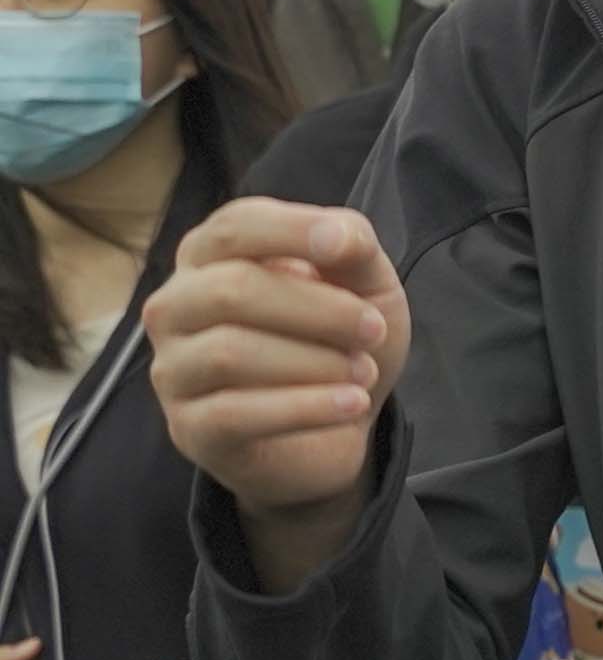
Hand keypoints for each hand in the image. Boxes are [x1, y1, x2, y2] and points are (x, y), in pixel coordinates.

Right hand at [142, 199, 407, 562]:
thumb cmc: (335, 341)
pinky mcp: (190, 428)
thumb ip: (354, 247)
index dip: (291, 230)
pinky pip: (236, 413)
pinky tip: (352, 404)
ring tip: (364, 373)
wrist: (335, 433)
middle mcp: (175, 308)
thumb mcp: (364, 286)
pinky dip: (306, 407)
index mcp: (209, 258)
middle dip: (319, 310)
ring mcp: (172, 370)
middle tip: (372, 332)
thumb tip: (339, 234)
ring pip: (230, 353)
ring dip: (316, 362)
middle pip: (232, 289)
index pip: (233, 227)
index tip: (345, 248)